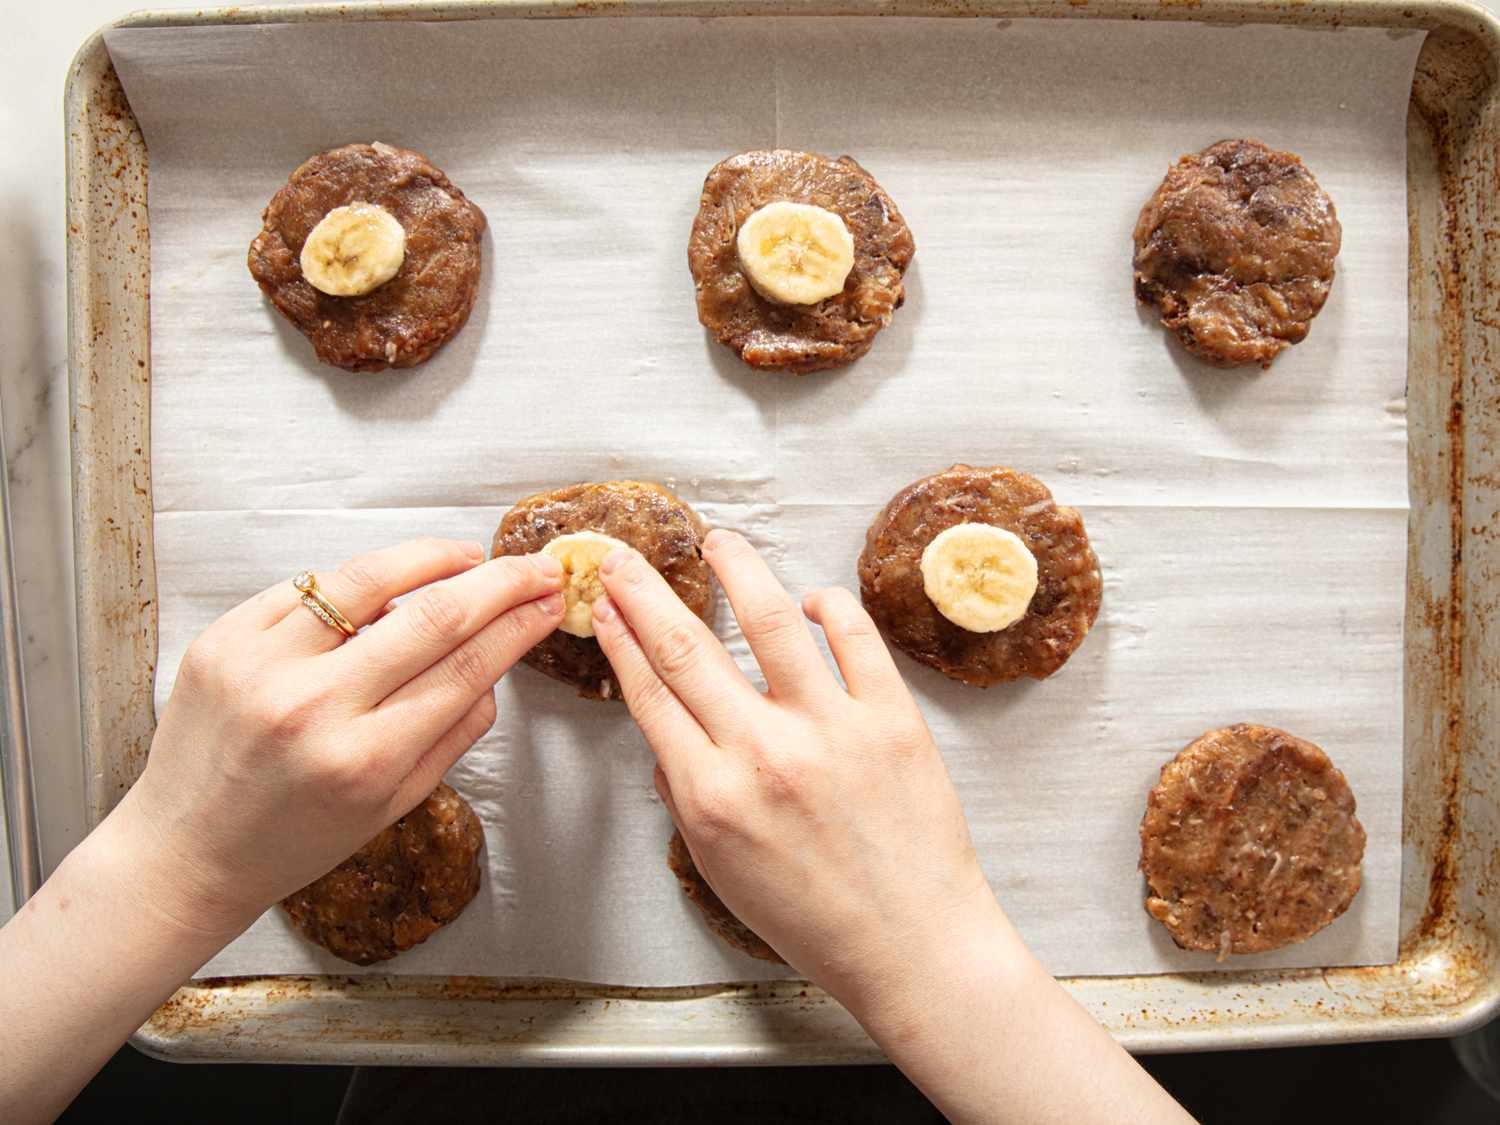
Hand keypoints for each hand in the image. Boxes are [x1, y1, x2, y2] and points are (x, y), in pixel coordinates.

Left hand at [121, 537, 563, 938]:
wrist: (186, 851)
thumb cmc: (294, 839)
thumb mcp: (392, 804)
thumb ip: (452, 735)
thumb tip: (496, 662)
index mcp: (363, 759)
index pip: (465, 669)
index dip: (518, 627)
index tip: (548, 603)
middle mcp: (313, 707)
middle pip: (433, 617)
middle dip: (499, 583)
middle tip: (534, 568)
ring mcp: (262, 666)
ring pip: (368, 579)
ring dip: (431, 557)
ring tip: (466, 555)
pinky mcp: (223, 639)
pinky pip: (306, 588)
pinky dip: (355, 582)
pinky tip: (385, 585)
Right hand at [590, 528, 995, 1010]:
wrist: (912, 947)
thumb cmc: (815, 919)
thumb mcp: (720, 870)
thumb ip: (687, 797)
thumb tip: (670, 734)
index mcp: (712, 797)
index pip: (649, 695)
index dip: (620, 640)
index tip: (606, 606)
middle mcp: (764, 754)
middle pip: (686, 648)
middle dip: (644, 592)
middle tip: (625, 558)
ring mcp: (831, 730)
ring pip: (772, 619)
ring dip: (738, 569)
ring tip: (720, 541)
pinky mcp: (892, 718)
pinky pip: (855, 638)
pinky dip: (829, 606)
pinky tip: (811, 597)